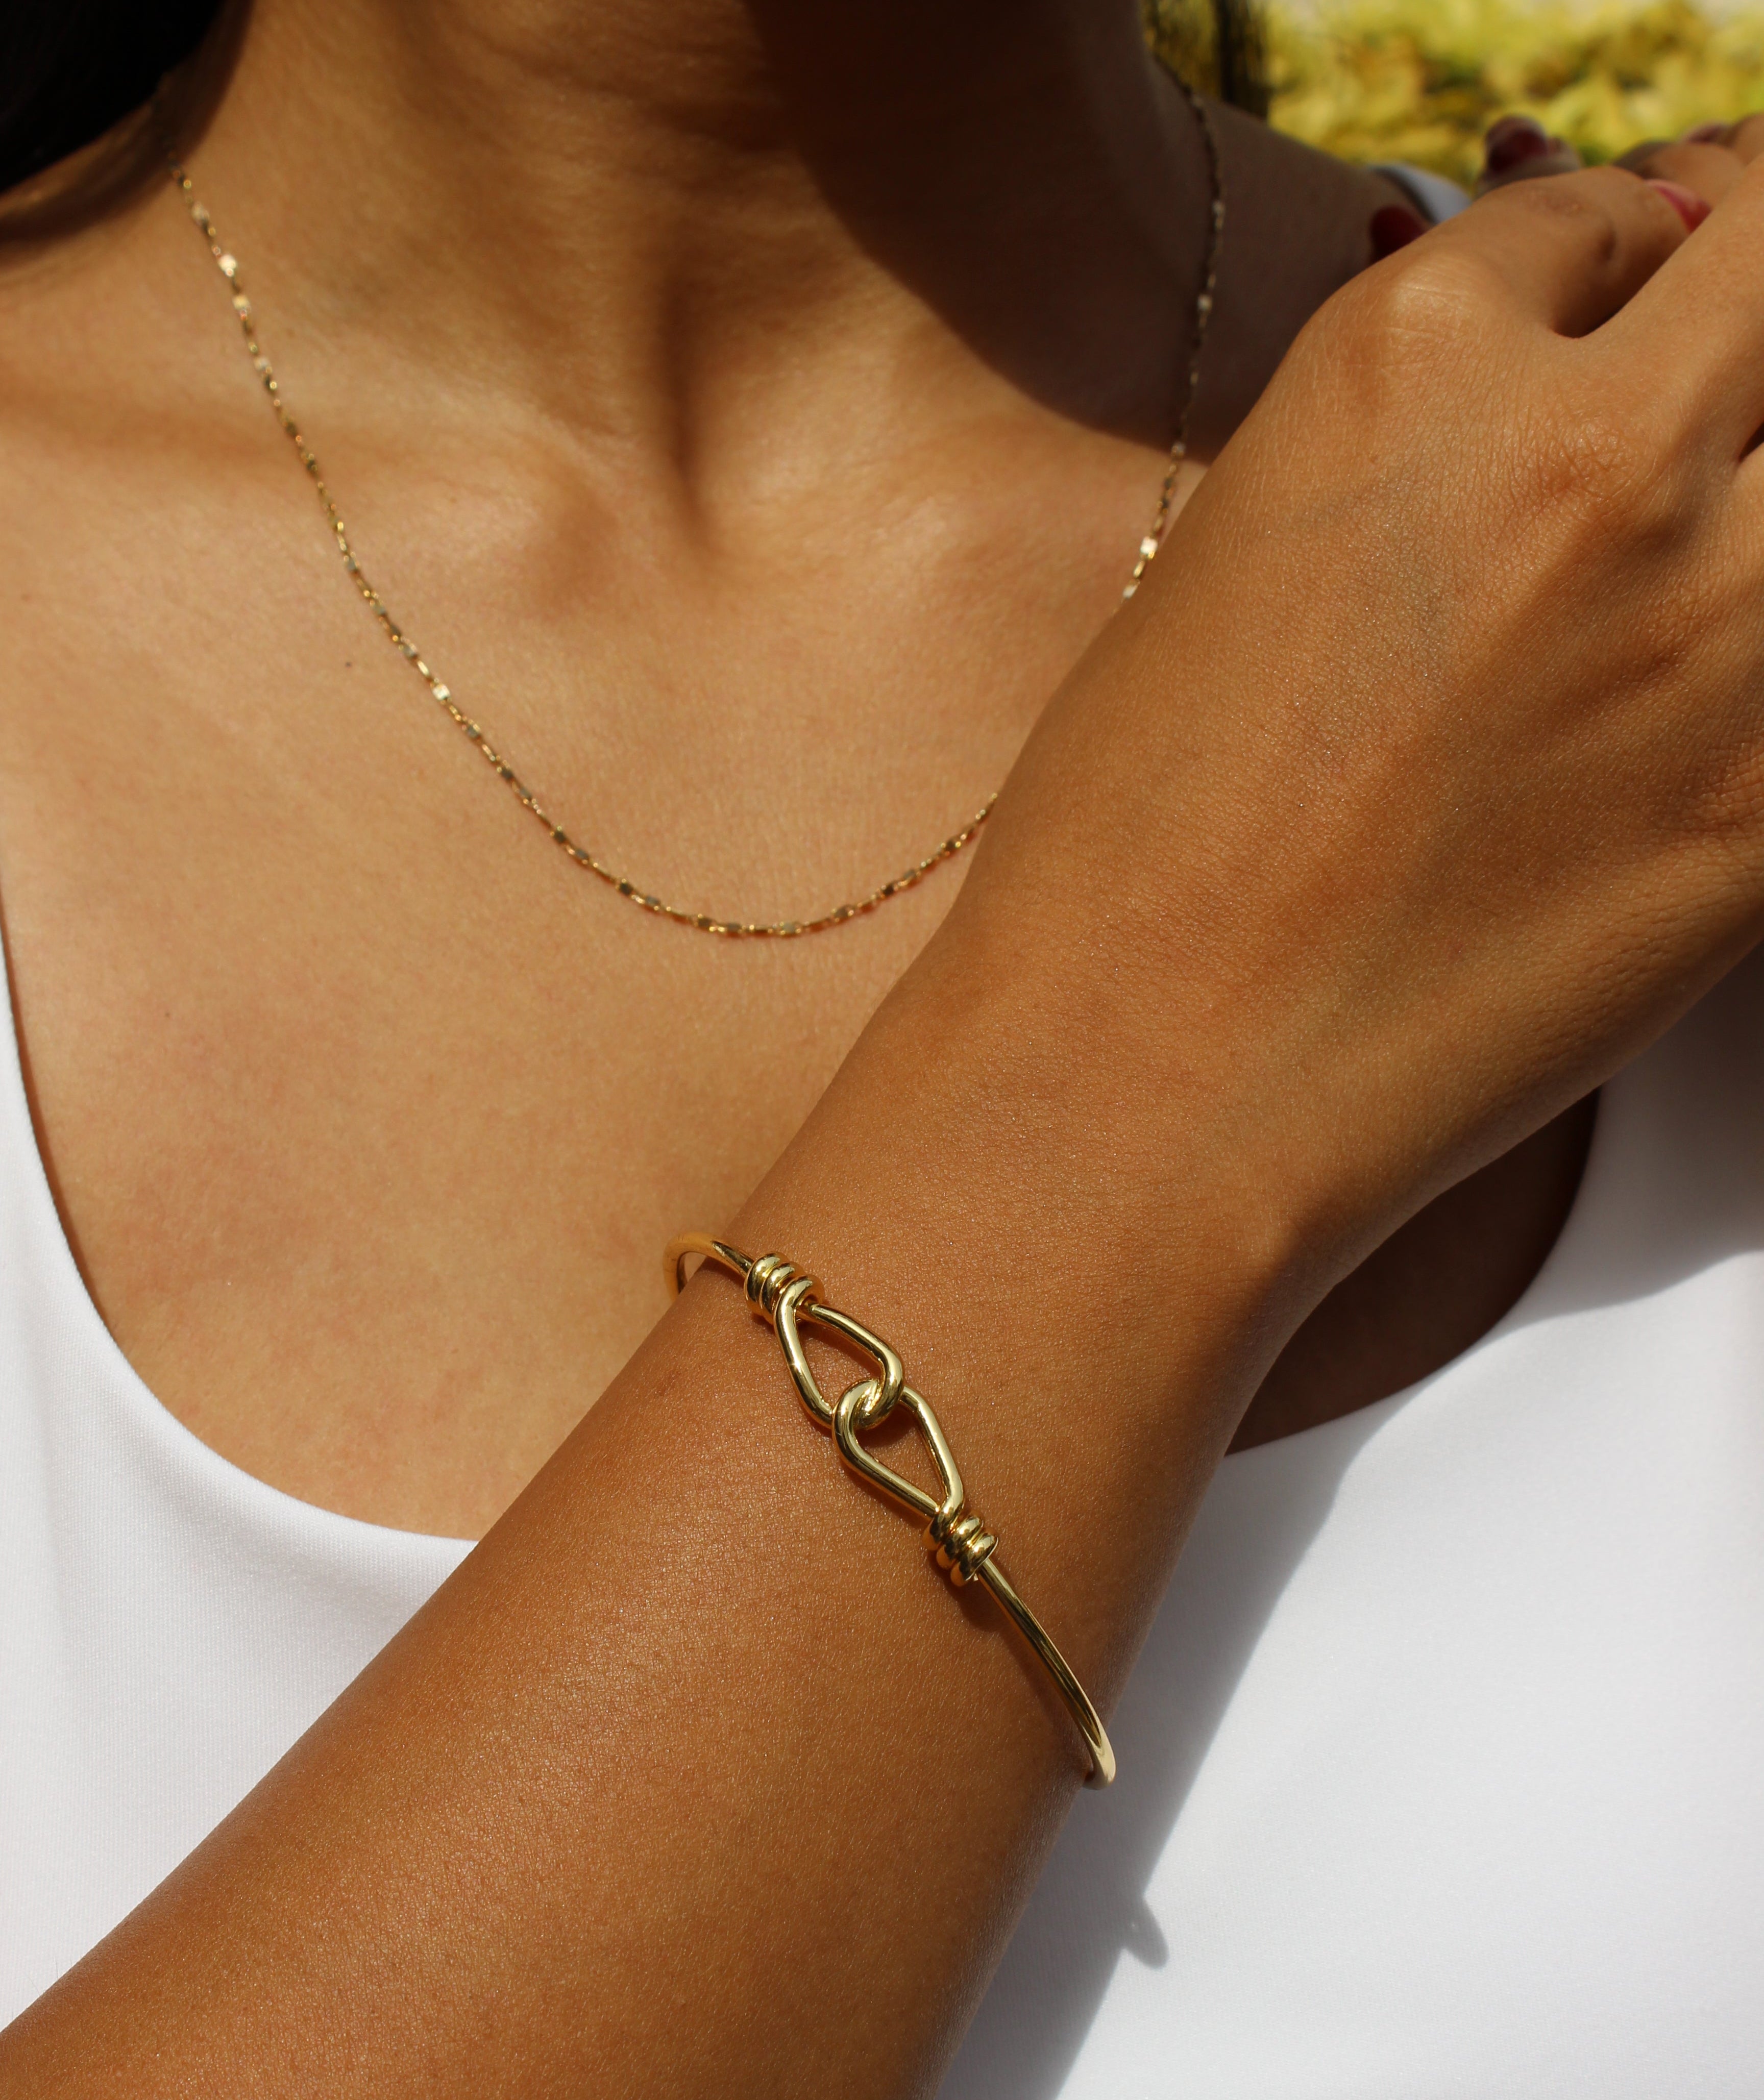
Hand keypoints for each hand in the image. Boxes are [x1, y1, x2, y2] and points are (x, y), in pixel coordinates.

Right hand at [956, 162, 1763, 1286]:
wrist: (1142, 1082)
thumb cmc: (1128, 852)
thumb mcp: (1235, 567)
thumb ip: (1403, 458)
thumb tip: (1507, 426)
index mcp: (1407, 362)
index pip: (1586, 226)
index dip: (1603, 266)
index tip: (1606, 322)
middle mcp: (1586, 454)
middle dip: (1741, 298)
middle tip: (1704, 377)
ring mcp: (1709, 623)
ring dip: (1757, 485)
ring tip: (1691, 560)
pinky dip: (1750, 659)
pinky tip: (1686, 703)